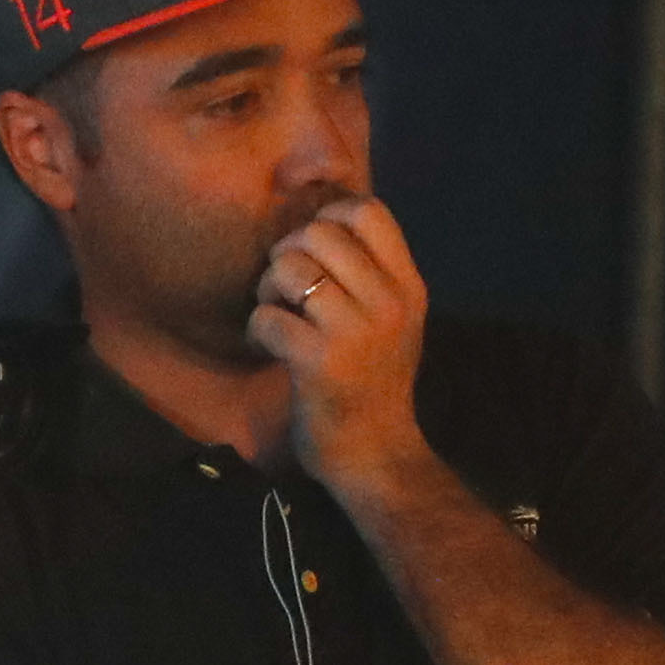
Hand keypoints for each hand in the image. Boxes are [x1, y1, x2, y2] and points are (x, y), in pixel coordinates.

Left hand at [251, 198, 430, 497]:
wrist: (375, 453)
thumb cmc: (372, 384)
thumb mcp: (391, 320)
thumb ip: (369, 273)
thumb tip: (322, 220)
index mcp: (408, 286)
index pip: (369, 211)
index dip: (328, 215)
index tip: (312, 249)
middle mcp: (388, 301)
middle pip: (318, 233)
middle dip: (287, 256)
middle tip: (286, 292)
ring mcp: (355, 331)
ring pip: (289, 268)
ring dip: (268, 291)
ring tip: (278, 318)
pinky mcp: (318, 361)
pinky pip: (266, 317)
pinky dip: (256, 331)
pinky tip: (268, 349)